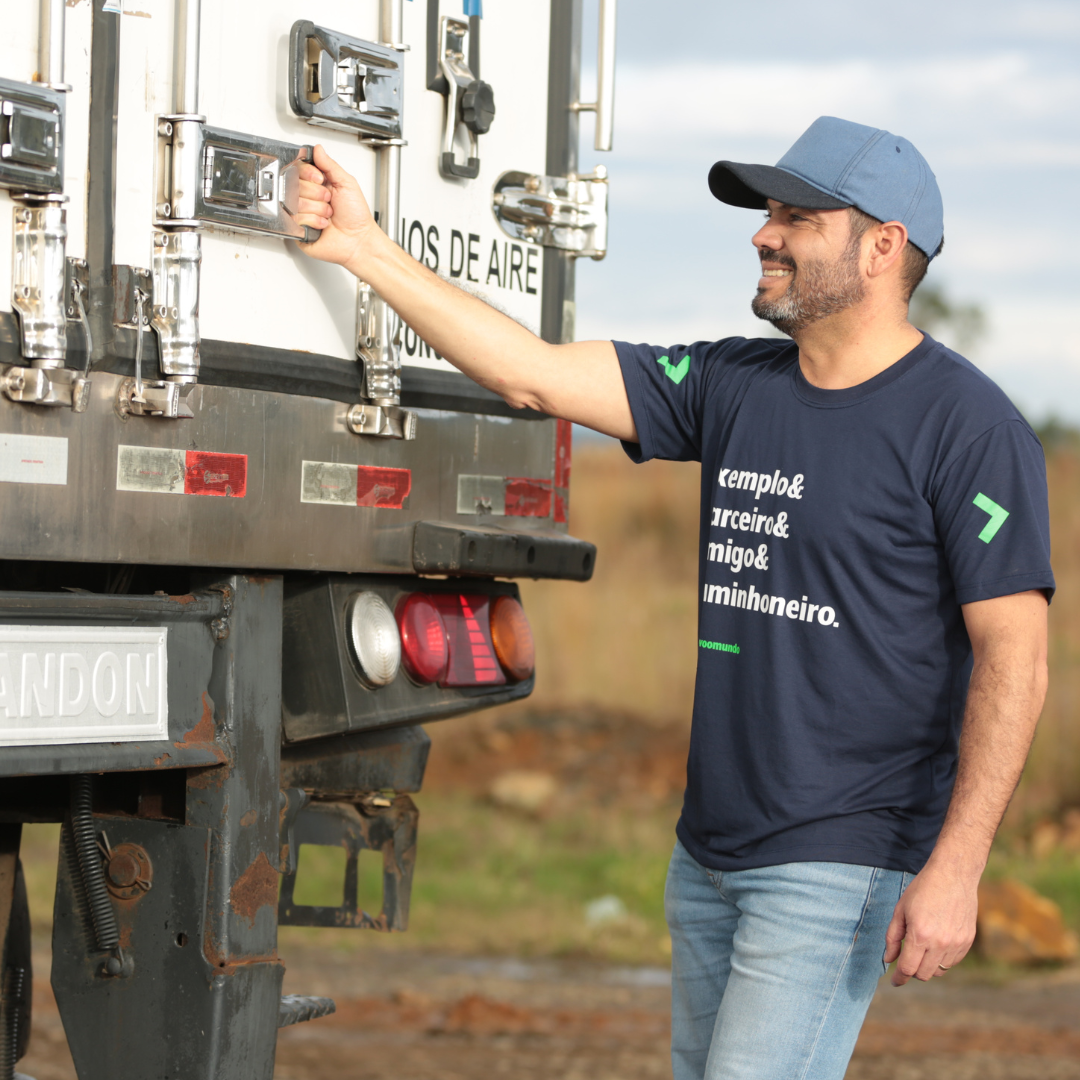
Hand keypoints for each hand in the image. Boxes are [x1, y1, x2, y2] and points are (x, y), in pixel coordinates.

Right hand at [294, 144, 383, 269]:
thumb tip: (318, 149)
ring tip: (328, 215)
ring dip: (318, 209)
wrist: (358, 241)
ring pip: (295, 201)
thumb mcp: (347, 183)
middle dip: (317, 193)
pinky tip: (322, 225)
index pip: (299, 168)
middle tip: (329, 201)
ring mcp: (301, 212)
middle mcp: (307, 196)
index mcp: (317, 184)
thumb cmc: (356, 216)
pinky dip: (314, 221)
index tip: (320, 180)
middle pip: (294, 184)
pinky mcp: (298, 228)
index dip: (308, 173)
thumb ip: (330, 165)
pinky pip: (296, 218)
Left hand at [883, 858, 978, 984]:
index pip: (908, 968)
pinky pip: (952, 962)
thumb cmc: (922, 890)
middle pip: (924, 974)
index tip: (894, 982)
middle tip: (906, 960)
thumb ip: (892, 937)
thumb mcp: (900, 910)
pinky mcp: (968, 942)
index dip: (899, 978)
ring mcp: (956, 944)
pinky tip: (936, 944)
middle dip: (912, 971)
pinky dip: (942, 960)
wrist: (953, 876)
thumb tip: (889, 960)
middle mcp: (940, 943)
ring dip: (927, 966)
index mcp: (920, 935)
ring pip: (939, 971)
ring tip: (922, 948)